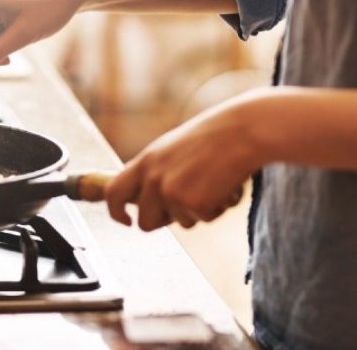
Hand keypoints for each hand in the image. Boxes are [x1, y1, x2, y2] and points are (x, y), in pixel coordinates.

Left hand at [104, 92, 265, 230]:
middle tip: (187, 204)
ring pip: (181, 223)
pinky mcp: (194, 204)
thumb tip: (145, 200)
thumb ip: (155, 172)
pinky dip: (218, 208)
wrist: (242, 131)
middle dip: (164, 222)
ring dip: (198, 211)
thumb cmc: (213, 137)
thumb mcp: (171, 149)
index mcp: (145, 162)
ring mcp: (171, 193)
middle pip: (145, 223)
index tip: (126, 221)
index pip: (113, 193)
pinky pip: (205, 220)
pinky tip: (225, 185)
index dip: (115, 212)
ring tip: (212, 182)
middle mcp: (152, 179)